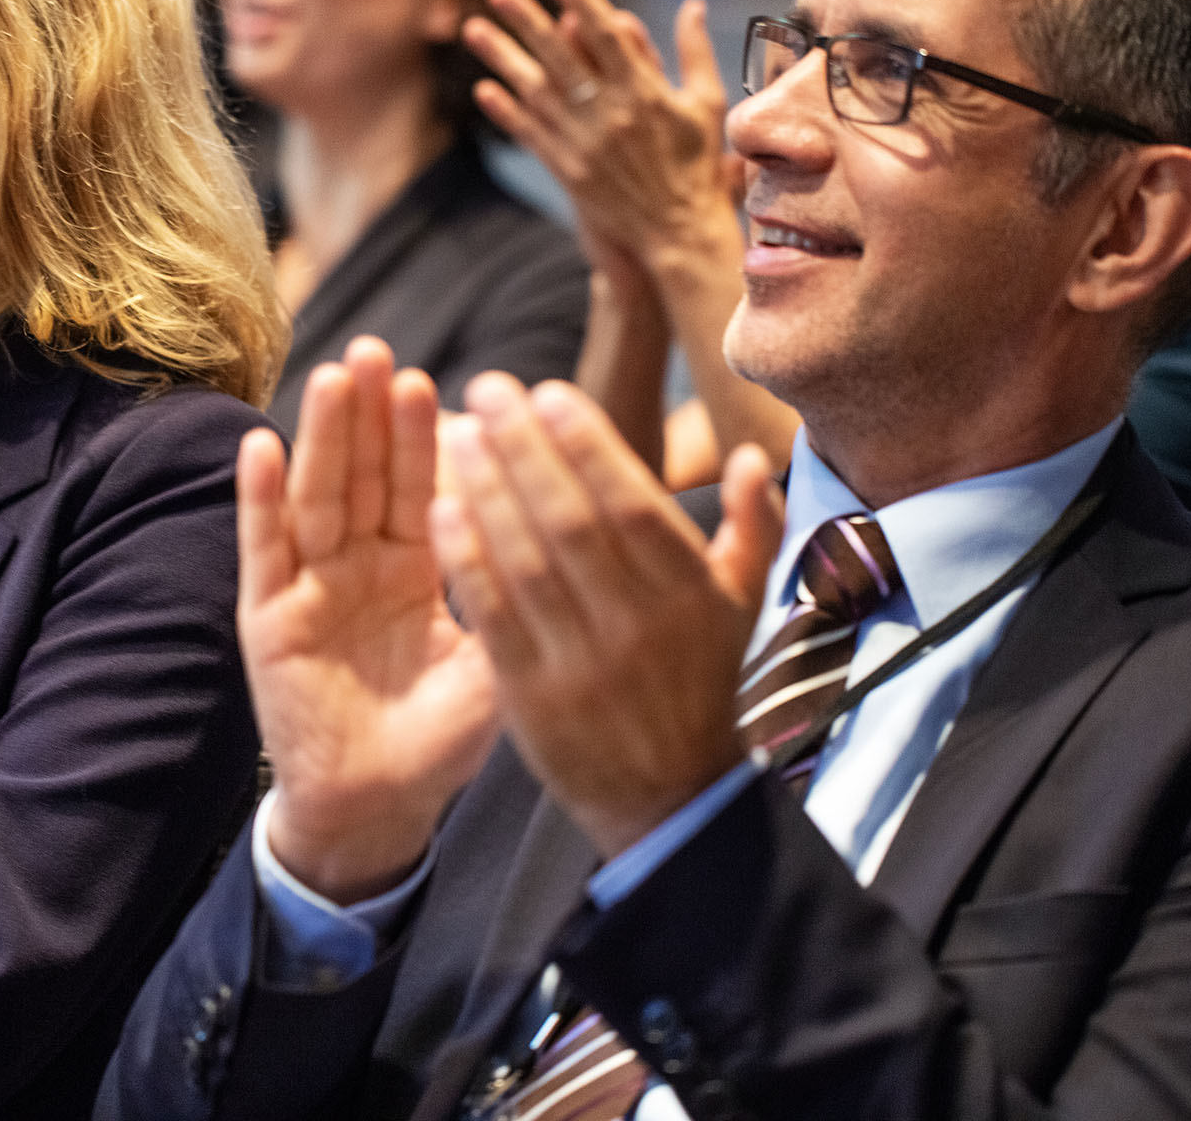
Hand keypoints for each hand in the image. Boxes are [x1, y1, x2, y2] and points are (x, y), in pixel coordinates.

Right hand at [243, 338, 498, 903]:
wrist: (376, 808)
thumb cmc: (438, 742)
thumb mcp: (491, 668)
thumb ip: (510, 605)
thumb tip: (556, 535)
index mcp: (413, 569)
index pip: (419, 489)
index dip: (424, 438)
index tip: (435, 381)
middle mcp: (358, 566)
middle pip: (365, 476)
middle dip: (371, 415)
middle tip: (379, 350)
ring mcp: (310, 587)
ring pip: (316, 498)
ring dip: (322, 437)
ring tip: (334, 376)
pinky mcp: (269, 619)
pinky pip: (263, 551)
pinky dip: (260, 501)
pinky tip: (260, 446)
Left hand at [431, 372, 782, 859]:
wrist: (669, 801)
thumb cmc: (700, 683)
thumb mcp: (741, 608)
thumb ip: (752, 527)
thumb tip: (750, 454)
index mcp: (690, 595)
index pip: (633, 505)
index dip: (588, 445)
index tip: (547, 391)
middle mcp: (639, 626)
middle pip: (572, 522)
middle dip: (526, 450)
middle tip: (489, 388)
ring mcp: (583, 665)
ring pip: (527, 563)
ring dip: (487, 493)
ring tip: (456, 434)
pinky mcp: (533, 699)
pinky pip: (494, 618)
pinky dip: (466, 562)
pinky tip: (439, 509)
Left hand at [462, 0, 743, 283]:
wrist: (677, 231)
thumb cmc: (696, 164)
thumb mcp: (706, 103)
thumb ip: (694, 51)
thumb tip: (692, 3)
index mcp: (645, 92)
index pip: (605, 34)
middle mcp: (610, 114)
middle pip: (561, 55)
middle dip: (527, 19)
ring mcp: (584, 143)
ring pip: (536, 91)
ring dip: (502, 58)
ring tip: (473, 29)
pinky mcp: (568, 171)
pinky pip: (531, 134)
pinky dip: (507, 111)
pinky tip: (484, 89)